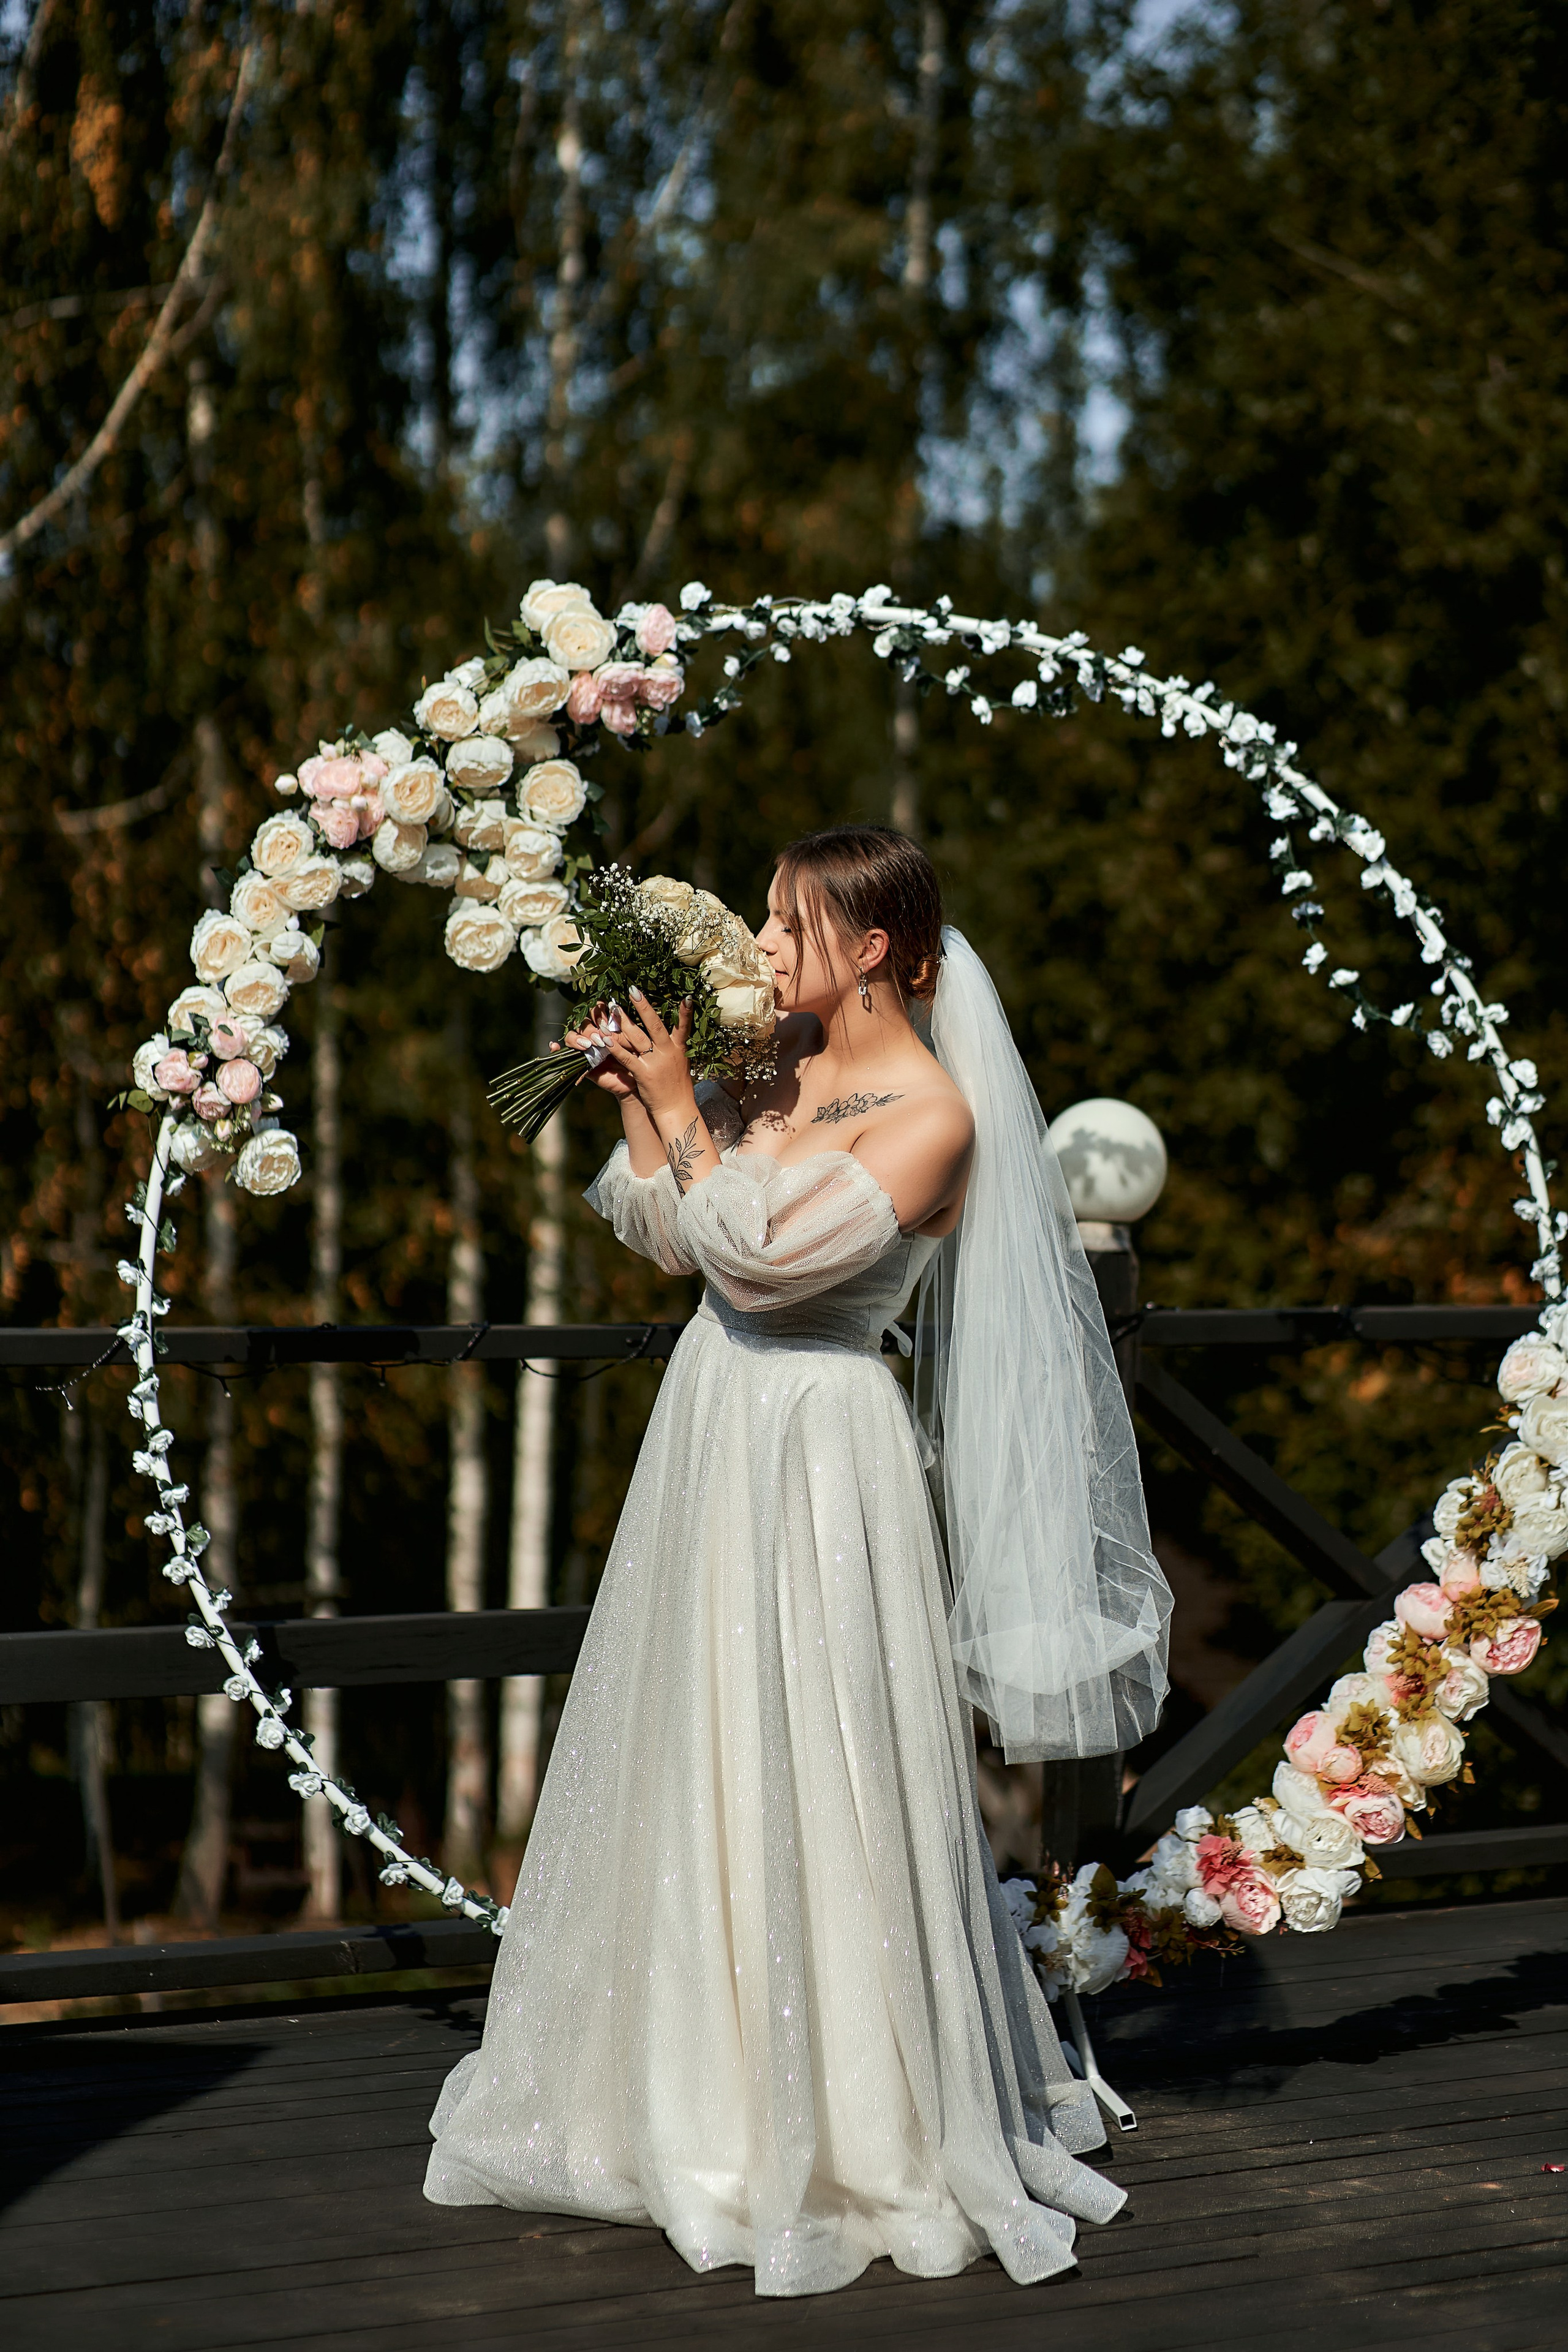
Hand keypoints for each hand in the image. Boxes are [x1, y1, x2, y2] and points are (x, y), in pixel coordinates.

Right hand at [563, 1002, 635, 1098]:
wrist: (635, 1083)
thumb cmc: (638, 1060)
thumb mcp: (633, 1046)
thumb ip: (621, 1037)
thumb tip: (608, 1030)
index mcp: (609, 1025)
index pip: (597, 1009)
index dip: (599, 1011)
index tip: (606, 1019)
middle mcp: (595, 1033)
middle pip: (584, 1021)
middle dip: (590, 1029)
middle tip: (600, 1039)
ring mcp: (587, 1047)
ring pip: (574, 1035)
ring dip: (578, 1038)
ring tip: (588, 1046)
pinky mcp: (580, 1061)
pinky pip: (564, 1053)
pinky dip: (557, 1048)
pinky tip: (554, 1046)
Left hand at [592, 989, 695, 1124]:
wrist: (675, 1110)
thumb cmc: (677, 1088)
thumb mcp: (682, 1063)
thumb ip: (676, 1047)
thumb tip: (675, 1032)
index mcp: (678, 1049)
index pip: (684, 1026)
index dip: (685, 1011)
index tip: (685, 996)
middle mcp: (667, 1052)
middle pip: (654, 1025)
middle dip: (643, 1007)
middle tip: (632, 990)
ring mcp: (655, 1062)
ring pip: (637, 1037)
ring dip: (624, 1022)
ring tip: (613, 1007)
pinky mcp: (643, 1073)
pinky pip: (626, 1057)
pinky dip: (615, 1047)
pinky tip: (605, 1037)